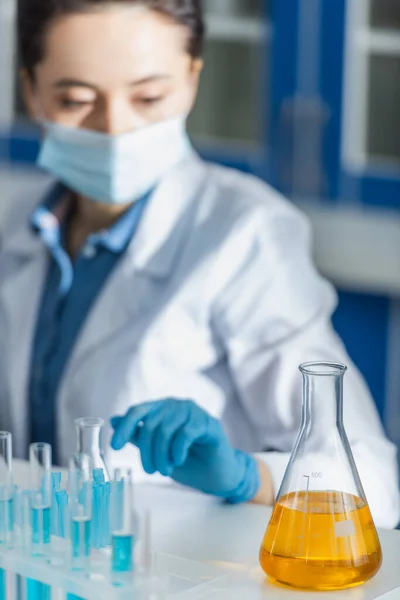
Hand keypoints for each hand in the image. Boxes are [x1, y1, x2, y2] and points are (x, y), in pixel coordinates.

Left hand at [110, 399, 259, 502]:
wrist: (217, 474)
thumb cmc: (188, 462)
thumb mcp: (157, 450)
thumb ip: (139, 435)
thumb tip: (114, 420)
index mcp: (162, 408)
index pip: (137, 410)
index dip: (124, 427)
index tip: (115, 447)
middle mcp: (177, 405)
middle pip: (150, 424)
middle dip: (146, 451)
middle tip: (151, 470)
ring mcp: (194, 412)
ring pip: (166, 430)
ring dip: (161, 455)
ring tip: (165, 469)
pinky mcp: (209, 423)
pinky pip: (185, 433)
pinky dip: (177, 450)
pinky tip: (178, 460)